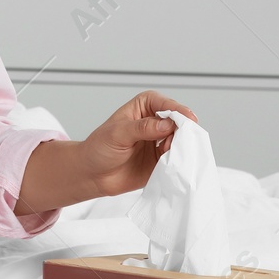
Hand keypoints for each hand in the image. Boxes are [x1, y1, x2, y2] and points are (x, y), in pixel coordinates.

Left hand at [14, 90, 198, 213]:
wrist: (91, 175)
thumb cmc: (99, 148)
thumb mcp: (117, 134)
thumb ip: (142, 128)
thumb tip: (168, 124)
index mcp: (143, 107)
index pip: (164, 103)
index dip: (177, 109)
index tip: (187, 118)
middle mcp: (154, 122)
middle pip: (177, 121)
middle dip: (183, 129)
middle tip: (182, 138)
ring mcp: (159, 141)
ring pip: (179, 140)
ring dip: (181, 145)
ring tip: (171, 152)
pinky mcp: (161, 160)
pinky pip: (176, 158)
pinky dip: (178, 160)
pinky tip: (172, 163)